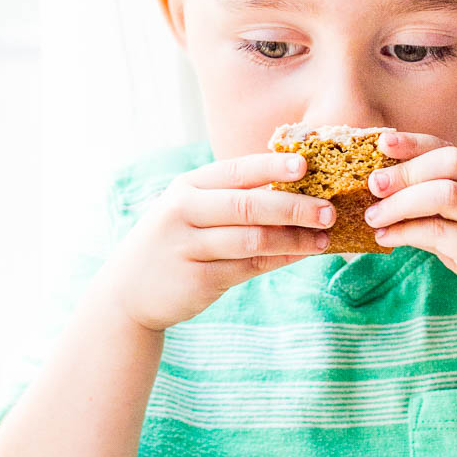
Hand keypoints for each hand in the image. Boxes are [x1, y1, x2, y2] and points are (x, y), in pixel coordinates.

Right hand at [101, 152, 335, 331]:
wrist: (128, 291)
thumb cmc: (175, 240)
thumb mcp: (191, 209)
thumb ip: (233, 197)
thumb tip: (297, 186)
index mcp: (188, 186)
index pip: (237, 170)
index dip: (272, 167)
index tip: (306, 165)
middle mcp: (185, 212)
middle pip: (248, 205)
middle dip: (293, 207)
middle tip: (328, 210)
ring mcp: (189, 247)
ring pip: (253, 240)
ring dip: (295, 239)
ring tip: (325, 237)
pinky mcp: (198, 280)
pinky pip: (249, 267)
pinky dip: (281, 260)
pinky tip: (302, 255)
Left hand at [364, 131, 456, 337]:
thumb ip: (434, 210)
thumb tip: (382, 197)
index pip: (452, 149)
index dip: (415, 143)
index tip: (382, 143)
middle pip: (450, 163)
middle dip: (407, 170)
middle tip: (373, 184)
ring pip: (446, 194)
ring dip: (402, 202)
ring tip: (373, 216)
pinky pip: (442, 232)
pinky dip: (407, 232)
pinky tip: (387, 239)